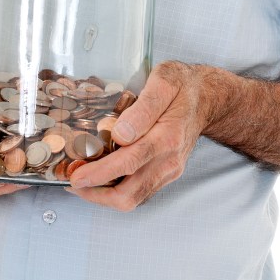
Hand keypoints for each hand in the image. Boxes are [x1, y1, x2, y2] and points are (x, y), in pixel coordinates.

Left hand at [66, 61, 211, 210]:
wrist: (207, 98)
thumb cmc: (182, 86)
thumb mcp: (164, 81)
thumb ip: (144, 107)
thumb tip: (120, 134)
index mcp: (167, 137)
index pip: (129, 162)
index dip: (99, 173)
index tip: (76, 177)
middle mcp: (170, 160)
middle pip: (129, 194)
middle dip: (96, 194)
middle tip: (72, 182)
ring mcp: (170, 171)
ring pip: (133, 199)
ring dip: (104, 196)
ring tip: (81, 183)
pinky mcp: (167, 174)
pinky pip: (139, 192)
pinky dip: (116, 191)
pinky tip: (101, 178)